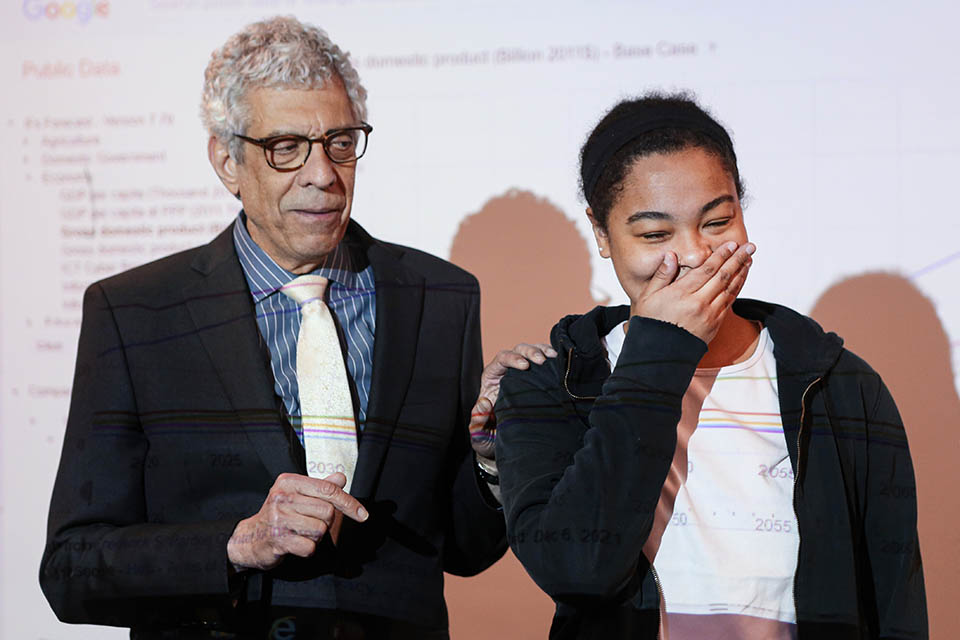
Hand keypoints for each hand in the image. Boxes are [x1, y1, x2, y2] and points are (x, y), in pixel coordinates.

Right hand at [226, 472, 367, 571]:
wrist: (251, 537)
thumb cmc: (279, 514)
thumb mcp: (297, 494)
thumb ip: (320, 486)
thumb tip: (341, 477)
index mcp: (288, 481)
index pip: (328, 489)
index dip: (349, 502)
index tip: (362, 514)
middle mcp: (281, 496)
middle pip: (327, 511)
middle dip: (324, 521)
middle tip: (307, 522)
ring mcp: (278, 518)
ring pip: (320, 530)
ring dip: (315, 536)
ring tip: (299, 532)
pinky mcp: (277, 539)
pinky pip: (310, 547)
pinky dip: (307, 549)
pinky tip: (294, 544)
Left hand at [470, 343, 557, 459]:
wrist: (505, 447)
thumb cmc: (490, 437)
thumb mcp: (480, 433)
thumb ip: (478, 420)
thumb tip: (483, 403)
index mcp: (492, 379)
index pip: (501, 360)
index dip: (512, 359)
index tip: (525, 366)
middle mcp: (507, 372)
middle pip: (518, 351)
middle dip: (530, 352)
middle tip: (541, 361)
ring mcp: (524, 375)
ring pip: (533, 352)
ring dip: (543, 351)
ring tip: (553, 357)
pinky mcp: (537, 381)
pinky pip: (545, 364)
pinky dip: (553, 359)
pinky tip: (560, 362)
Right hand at [632, 241, 754, 343]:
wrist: (660, 352)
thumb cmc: (651, 322)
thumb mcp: (648, 296)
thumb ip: (662, 275)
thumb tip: (671, 256)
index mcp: (681, 293)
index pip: (706, 270)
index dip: (721, 256)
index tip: (731, 245)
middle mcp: (698, 303)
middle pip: (722, 276)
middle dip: (737, 259)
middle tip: (750, 247)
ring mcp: (709, 314)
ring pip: (730, 289)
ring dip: (741, 272)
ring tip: (749, 259)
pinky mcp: (715, 324)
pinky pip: (730, 302)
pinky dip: (738, 288)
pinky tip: (741, 279)